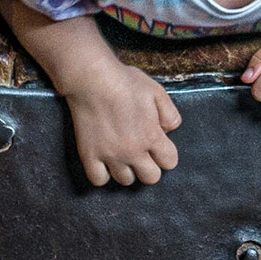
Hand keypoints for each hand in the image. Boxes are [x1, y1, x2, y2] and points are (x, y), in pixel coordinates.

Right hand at [63, 60, 182, 186]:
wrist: (92, 78)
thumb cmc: (125, 82)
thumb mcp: (157, 91)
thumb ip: (170, 114)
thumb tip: (170, 130)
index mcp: (152, 136)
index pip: (170, 162)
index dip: (166, 154)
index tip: (159, 146)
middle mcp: (133, 151)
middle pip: (150, 178)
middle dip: (150, 166)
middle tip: (142, 153)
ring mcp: (110, 155)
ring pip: (126, 181)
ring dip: (127, 170)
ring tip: (123, 155)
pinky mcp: (89, 155)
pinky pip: (98, 180)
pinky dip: (102, 174)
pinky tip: (104, 162)